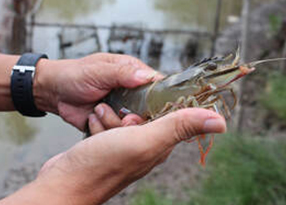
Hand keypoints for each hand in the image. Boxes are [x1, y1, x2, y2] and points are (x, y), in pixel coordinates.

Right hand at [0, 108, 225, 204]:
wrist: (65, 181)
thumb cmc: (103, 163)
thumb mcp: (146, 139)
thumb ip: (180, 127)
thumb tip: (220, 122)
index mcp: (161, 145)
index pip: (171, 114)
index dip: (156, 104)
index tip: (138, 106)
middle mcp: (146, 147)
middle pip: (144, 114)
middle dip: (126, 110)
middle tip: (115, 116)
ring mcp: (126, 147)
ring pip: (123, 117)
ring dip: (110, 114)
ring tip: (100, 120)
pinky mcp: (108, 146)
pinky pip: (108, 125)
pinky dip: (100, 122)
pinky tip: (93, 125)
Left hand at [33, 53, 157, 129]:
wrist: (51, 93)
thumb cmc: (72, 75)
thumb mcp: (97, 71)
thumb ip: (122, 74)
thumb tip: (146, 76)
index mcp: (131, 73)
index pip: (156, 85)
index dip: (160, 98)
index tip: (154, 109)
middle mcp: (130, 91)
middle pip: (149, 109)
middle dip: (138, 117)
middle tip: (125, 118)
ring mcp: (121, 108)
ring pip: (134, 124)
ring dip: (118, 123)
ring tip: (100, 112)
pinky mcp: (111, 122)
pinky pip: (118, 133)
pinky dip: (108, 130)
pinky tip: (95, 120)